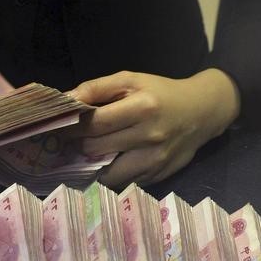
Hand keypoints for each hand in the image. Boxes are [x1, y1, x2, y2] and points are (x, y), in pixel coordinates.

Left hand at [68, 69, 240, 187]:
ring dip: (93, 163)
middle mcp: (150, 136)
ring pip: (106, 173)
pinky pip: (123, 181)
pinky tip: (110, 160)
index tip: (58, 127)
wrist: (202, 112)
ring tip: (89, 152)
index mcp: (142, 107)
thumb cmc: (161, 93)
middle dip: (79, 144)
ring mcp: (154, 160)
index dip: (71, 127)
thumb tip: (65, 100)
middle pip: (96, 148)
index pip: (94, 123)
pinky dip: (112, 172)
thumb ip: (96, 88)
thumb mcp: (131, 80)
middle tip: (71, 139)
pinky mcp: (157, 176)